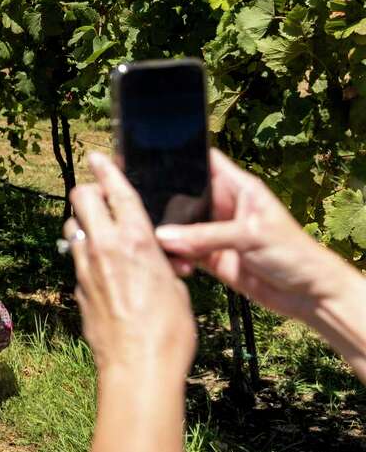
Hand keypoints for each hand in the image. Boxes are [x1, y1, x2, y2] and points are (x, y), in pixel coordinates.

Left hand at [68, 152, 195, 381]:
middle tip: (100, 196)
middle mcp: (104, 245)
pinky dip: (86, 254)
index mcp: (136, 239)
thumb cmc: (170, 330)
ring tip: (102, 233)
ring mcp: (85, 266)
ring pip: (73, 226)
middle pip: (82, 197)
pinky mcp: (76, 287)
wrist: (138, 368)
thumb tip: (152, 256)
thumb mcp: (176, 286)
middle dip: (89, 190)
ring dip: (84, 223)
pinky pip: (77, 258)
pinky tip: (103, 269)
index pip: (117, 190)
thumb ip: (159, 260)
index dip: (107, 168)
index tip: (98, 155)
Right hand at [156, 149, 356, 324]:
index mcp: (237, 188)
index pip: (205, 161)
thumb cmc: (294, 254)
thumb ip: (206, 236)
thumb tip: (164, 237)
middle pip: (183, 194)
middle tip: (142, 209)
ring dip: (167, 236)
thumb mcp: (250, 236)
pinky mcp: (210, 257)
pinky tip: (177, 266)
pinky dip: (174, 258)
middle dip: (164, 201)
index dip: (182, 155)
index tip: (151, 158)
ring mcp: (214, 232)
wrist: (309, 295)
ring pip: (178, 226)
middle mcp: (223, 207)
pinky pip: (182, 253)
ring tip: (160, 246)